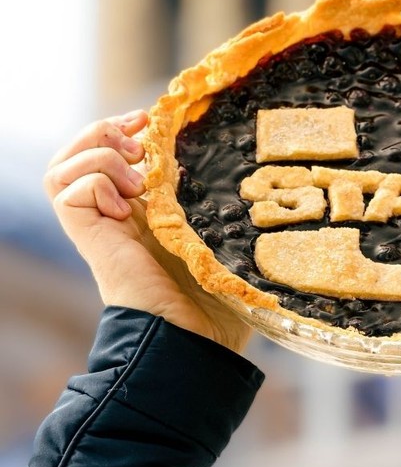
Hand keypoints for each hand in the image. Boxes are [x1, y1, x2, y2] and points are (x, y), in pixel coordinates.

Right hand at [44, 111, 251, 353]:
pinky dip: (94, 183)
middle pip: (74, 158)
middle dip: (101, 131)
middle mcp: (117, 218)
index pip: (110, 158)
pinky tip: (127, 203)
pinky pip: (67, 194)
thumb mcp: (231, 246)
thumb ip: (236, 218)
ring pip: (61, 172)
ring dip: (96, 155)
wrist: (196, 347)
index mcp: (146, 215)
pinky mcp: (94, 243)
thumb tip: (273, 187)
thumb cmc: (221, 311)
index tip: (152, 119)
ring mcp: (103, 229)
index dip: (122, 130)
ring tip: (134, 174)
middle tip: (137, 138)